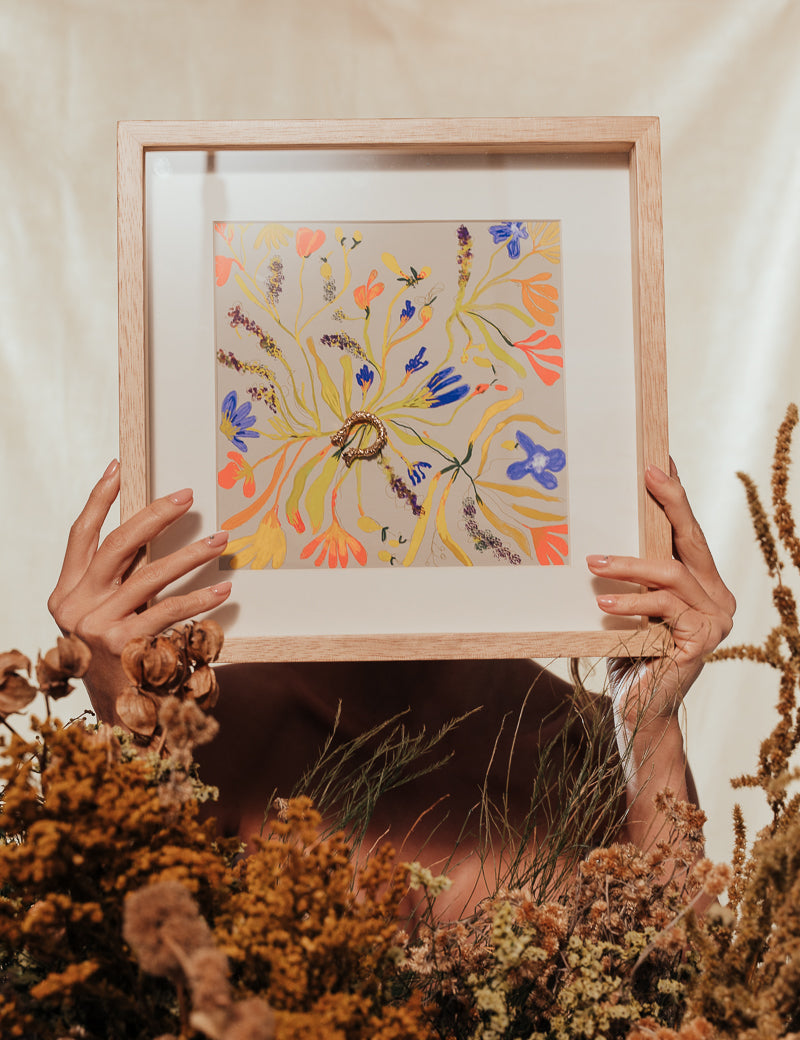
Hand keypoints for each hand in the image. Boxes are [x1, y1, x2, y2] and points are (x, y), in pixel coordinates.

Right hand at [48, 459, 231, 724]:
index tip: (117, 467)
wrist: (120, 716)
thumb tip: (151, 529)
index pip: (80, 534)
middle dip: (154, 516)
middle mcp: (74, 606)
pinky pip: (169, 611)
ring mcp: (96, 626)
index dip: (98, 499)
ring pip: (150, 576)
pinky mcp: (123, 645)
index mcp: (66, 592)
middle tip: (187, 496)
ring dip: (191, 555)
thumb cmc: (120, 656)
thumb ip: (120, 577)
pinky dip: (200, 599)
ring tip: (219, 540)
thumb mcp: (109, 613)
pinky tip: (223, 590)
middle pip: (116, 545)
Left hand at [586, 460, 734, 730]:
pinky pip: (663, 607)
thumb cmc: (629, 652)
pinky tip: (603, 602)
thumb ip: (635, 574)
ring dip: (629, 564)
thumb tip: (603, 532)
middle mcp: (716, 596)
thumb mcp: (631, 603)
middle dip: (671, 502)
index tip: (659, 459)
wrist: (640, 709)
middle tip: (647, 474)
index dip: (676, 495)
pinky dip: (630, 601)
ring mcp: (715, 618)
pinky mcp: (702, 640)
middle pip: (693, 539)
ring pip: (671, 573)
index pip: (688, 532)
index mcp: (702, 583)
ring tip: (594, 562)